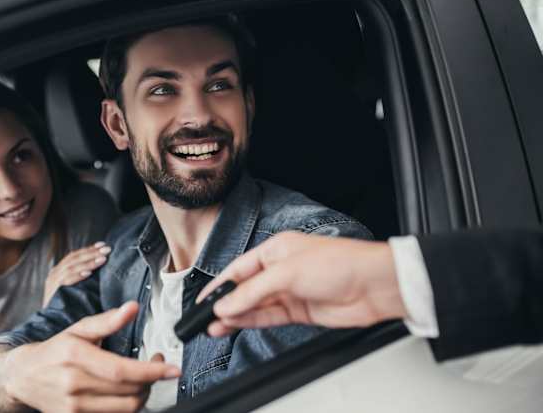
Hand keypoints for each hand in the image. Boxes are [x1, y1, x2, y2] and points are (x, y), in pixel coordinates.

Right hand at [4, 302, 179, 412]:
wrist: (22, 377)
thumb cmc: (54, 351)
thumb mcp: (78, 330)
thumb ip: (107, 321)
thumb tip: (132, 307)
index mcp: (75, 357)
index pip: (121, 370)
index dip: (151, 371)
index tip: (172, 369)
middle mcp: (74, 385)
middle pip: (128, 391)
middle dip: (151, 380)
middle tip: (158, 366)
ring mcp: (74, 407)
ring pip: (125, 408)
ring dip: (142, 394)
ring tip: (144, 380)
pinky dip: (127, 405)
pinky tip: (128, 392)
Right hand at [44, 242, 110, 304]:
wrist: (55, 328)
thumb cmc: (70, 310)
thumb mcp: (78, 290)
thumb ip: (86, 278)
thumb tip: (104, 265)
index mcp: (60, 272)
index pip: (74, 256)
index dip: (88, 249)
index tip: (102, 245)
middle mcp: (54, 275)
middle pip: (73, 258)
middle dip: (91, 253)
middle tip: (107, 249)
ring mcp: (52, 283)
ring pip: (71, 267)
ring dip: (88, 262)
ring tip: (102, 259)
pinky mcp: (52, 293)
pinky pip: (65, 280)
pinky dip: (77, 275)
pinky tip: (88, 273)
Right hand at [197, 232, 407, 336]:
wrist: (374, 286)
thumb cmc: (340, 263)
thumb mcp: (287, 273)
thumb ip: (253, 291)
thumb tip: (227, 304)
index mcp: (275, 249)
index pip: (238, 268)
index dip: (219, 284)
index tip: (203, 299)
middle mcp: (281, 269)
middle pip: (245, 289)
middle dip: (225, 303)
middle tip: (205, 317)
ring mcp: (290, 291)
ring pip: (255, 306)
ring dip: (235, 316)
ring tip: (215, 327)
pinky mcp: (300, 310)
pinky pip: (269, 317)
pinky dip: (252, 322)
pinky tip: (236, 325)